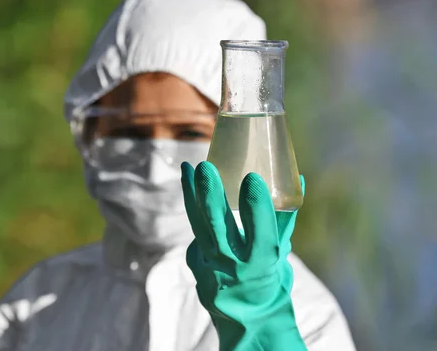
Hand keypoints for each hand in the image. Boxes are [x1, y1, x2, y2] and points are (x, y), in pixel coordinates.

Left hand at [181, 161, 306, 350]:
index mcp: (263, 264)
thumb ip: (285, 218)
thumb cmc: (270, 278)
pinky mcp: (194, 264)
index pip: (261, 231)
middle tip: (206, 167)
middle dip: (211, 195)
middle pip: (218, 227)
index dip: (257, 205)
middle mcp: (234, 267)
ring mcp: (209, 267)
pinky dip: (192, 207)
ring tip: (188, 168)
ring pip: (198, 226)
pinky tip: (190, 185)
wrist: (247, 320)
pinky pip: (194, 231)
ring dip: (191, 195)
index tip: (252, 177)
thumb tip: (298, 179)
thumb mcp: (281, 253)